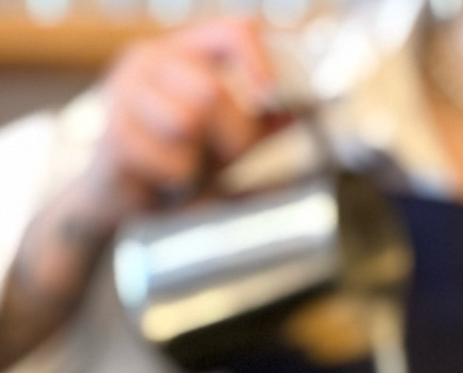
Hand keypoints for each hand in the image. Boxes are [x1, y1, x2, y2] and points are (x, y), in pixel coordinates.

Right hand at [79, 18, 281, 228]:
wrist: (119, 200)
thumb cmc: (176, 163)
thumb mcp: (224, 139)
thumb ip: (259, 124)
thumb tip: (298, 112)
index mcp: (180, 53)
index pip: (232, 32)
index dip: (260, 61)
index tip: (273, 99)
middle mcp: (147, 61)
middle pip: (212, 89)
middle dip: (235, 135)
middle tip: (227, 159)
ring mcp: (122, 94)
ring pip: (188, 120)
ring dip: (202, 158)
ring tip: (189, 167)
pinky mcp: (113, 134)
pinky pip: (169, 158)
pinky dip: (179, 179)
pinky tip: (166, 179)